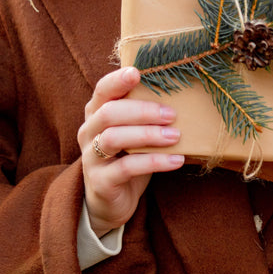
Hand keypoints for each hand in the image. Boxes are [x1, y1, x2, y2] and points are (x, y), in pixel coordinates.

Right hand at [78, 67, 182, 234]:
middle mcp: (89, 132)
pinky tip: (176, 160)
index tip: (138, 72)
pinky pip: (126, 168)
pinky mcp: (101, 181)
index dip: (117, 80)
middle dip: (142, 110)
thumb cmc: (127, 158)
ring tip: (175, 136)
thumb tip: (183, 96)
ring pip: (113, 138)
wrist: (110, 201)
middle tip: (171, 114)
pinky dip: (154, 161)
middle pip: (108, 113)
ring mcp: (91, 157)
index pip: (102, 90)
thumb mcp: (134, 133)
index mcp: (96, 114)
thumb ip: (145, 115)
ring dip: (148, 135)